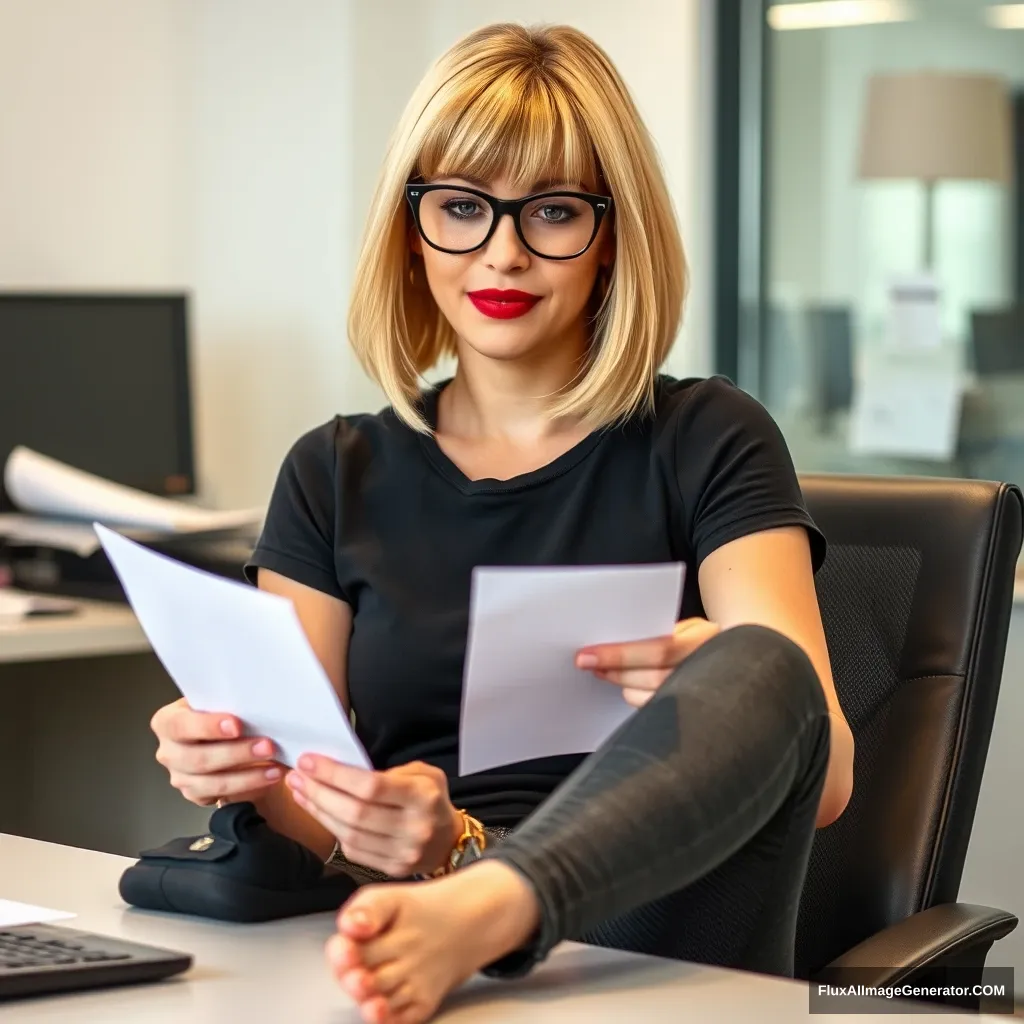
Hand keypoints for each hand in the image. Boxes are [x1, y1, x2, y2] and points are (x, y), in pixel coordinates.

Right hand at [150, 698, 282, 805]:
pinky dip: (248, 788)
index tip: (236, 726)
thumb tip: (255, 706)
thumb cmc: (222, 714)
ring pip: (210, 783)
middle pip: (197, 759)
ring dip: (247, 777)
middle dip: (236, 753)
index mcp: (167, 722)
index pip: (181, 725)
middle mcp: (168, 752)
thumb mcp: (219, 702)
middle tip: (267, 747)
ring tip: (274, 768)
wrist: (225, 736)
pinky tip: (268, 777)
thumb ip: (227, 705)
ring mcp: (179, 777)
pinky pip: (220, 797)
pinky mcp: (195, 795)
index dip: (208, 727)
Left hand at [286, 757, 461, 877]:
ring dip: (318, 811)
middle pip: (355, 812)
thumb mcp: (423, 773)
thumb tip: (344, 774)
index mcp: (424, 797)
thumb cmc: (429, 798)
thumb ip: (390, 772)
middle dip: (319, 792)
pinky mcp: (390, 870)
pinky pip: (352, 849)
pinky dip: (330, 829)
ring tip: (300, 791)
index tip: (309, 762)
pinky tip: (318, 812)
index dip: (335, 775)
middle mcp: (414, 827)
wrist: (448, 840)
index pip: (371, 786)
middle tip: (297, 776)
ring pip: (349, 833)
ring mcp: (402, 853)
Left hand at [575, 617, 721, 707]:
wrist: (747, 661)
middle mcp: (708, 670)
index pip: (658, 650)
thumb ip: (661, 633)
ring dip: (624, 687)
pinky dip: (637, 699)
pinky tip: (628, 688)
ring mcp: (703, 697)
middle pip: (652, 679)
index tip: (587, 655)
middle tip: (589, 664)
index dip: (619, 655)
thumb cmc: (708, 640)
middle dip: (615, 672)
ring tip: (607, 674)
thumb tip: (617, 639)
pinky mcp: (695, 717)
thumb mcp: (691, 628)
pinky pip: (656, 712)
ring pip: (651, 700)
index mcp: (706, 641)